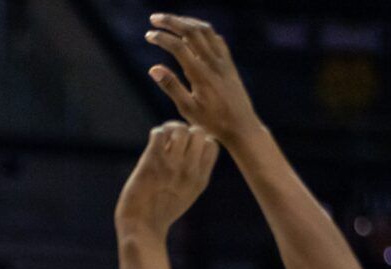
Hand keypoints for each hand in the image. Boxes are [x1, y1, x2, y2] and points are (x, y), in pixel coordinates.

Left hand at [115, 122, 218, 237]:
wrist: (142, 226)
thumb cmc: (163, 211)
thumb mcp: (189, 194)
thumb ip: (196, 173)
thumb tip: (195, 146)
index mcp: (201, 179)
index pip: (212, 144)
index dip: (200, 140)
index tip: (188, 148)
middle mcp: (189, 171)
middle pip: (198, 132)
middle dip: (186, 131)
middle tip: (174, 141)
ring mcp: (171, 166)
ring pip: (180, 129)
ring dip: (170, 130)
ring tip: (163, 141)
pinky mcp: (152, 162)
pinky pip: (159, 132)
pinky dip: (156, 134)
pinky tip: (153, 145)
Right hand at [144, 14, 259, 145]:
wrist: (242, 128)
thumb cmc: (213, 123)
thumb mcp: (188, 110)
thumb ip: (171, 87)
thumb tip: (153, 68)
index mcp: (201, 75)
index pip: (178, 47)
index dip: (162, 38)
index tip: (148, 35)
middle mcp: (213, 63)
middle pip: (191, 31)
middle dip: (171, 21)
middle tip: (154, 18)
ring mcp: (223, 61)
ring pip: (205, 31)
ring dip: (187, 22)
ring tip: (171, 21)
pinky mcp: (229, 64)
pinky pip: (216, 39)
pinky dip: (202, 30)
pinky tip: (193, 33)